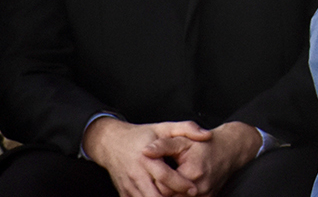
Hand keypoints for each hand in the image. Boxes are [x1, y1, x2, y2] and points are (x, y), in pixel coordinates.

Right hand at [82, 117, 204, 196]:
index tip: (194, 189)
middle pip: (154, 195)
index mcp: (146, 158)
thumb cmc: (142, 135)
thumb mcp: (164, 127)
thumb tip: (206, 135)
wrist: (111, 143)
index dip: (180, 184)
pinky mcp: (124, 193)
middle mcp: (136, 174)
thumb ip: (187, 128)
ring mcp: (128, 186)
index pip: (164, 176)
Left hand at [150, 122, 262, 195]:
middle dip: (161, 190)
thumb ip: (163, 145)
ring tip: (163, 186)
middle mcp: (199, 188)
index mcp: (192, 172)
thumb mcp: (183, 140)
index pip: (163, 188)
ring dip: (171, 194)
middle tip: (152, 184)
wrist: (230, 149)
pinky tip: (177, 189)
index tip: (149, 176)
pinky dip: (180, 195)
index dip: (154, 183)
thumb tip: (145, 152)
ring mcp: (205, 195)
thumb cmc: (205, 144)